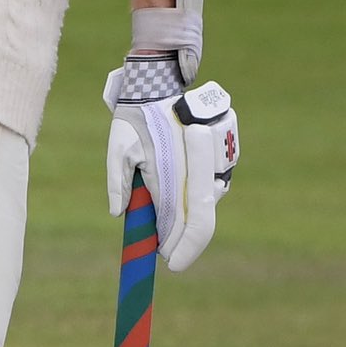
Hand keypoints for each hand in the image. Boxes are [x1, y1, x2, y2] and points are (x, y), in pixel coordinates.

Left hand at [103, 57, 238, 272]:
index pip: (178, 217)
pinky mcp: (228, 155)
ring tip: (169, 226)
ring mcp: (217, 161)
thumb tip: (118, 213)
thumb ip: (117, 181)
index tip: (168, 263)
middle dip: (189, 245)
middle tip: (174, 261)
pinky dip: (199, 200)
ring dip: (190, 220)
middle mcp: (198, 167)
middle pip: (202, 218)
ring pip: (208, 204)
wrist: (163, 84)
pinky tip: (182, 201)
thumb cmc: (135, 117)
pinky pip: (215, 187)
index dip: (177, 244)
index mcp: (170, 168)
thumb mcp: (117, 147)